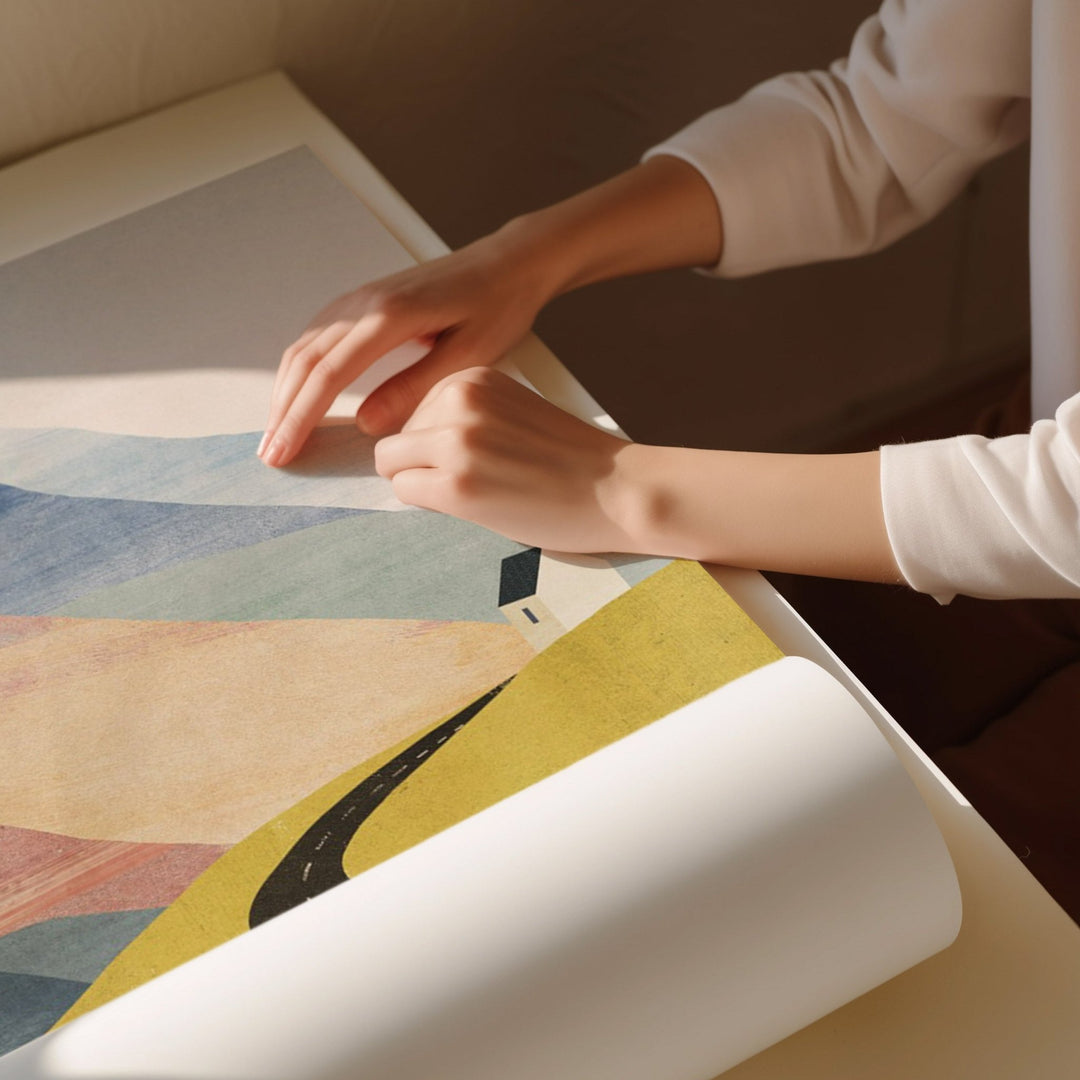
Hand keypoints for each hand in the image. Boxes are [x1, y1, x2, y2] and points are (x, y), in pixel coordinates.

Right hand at [259, 229, 556, 467]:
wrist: (507, 263)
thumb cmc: (497, 307)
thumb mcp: (467, 355)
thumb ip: (414, 388)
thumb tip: (366, 425)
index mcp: (389, 316)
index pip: (329, 374)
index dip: (302, 417)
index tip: (285, 452)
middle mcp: (364, 302)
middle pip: (306, 362)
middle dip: (284, 412)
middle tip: (270, 455)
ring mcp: (360, 298)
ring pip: (305, 347)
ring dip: (285, 392)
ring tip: (276, 433)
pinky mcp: (363, 300)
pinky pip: (317, 336)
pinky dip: (299, 369)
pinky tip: (296, 394)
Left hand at [374, 368, 641, 552]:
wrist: (618, 490)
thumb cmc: (572, 460)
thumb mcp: (512, 412)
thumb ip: (465, 414)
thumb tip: (409, 442)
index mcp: (473, 377)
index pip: (413, 409)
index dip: (434, 442)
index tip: (474, 457)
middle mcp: (460, 399)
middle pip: (396, 436)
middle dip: (422, 463)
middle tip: (476, 480)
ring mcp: (456, 442)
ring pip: (393, 464)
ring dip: (423, 483)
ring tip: (477, 491)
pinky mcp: (457, 485)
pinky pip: (405, 492)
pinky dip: (430, 504)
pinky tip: (474, 505)